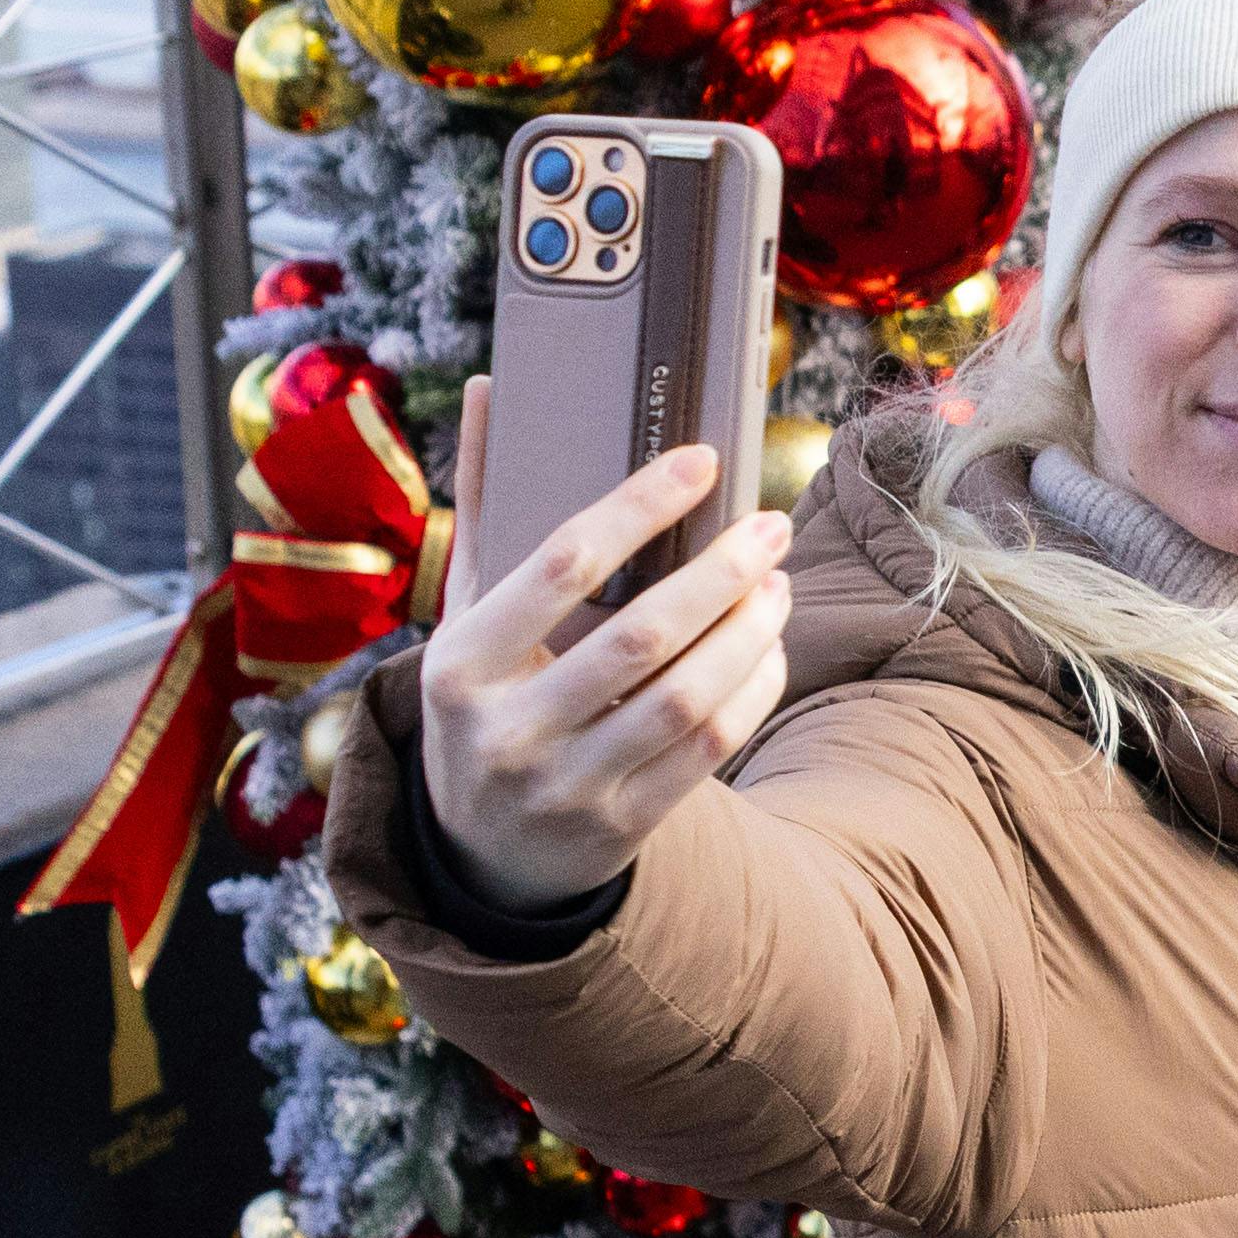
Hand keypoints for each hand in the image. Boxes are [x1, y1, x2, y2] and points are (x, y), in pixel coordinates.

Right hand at [412, 396, 798, 907]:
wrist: (478, 850)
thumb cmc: (483, 698)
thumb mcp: (467, 613)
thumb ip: (483, 504)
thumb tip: (489, 387)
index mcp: (461, 662)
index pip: (562, 562)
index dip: (640, 505)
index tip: (704, 461)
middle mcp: (508, 728)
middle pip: (640, 635)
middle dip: (720, 572)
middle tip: (771, 527)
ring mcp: (565, 783)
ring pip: (685, 698)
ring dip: (749, 633)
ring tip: (777, 583)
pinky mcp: (620, 825)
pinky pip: (708, 750)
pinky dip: (752, 691)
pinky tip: (769, 647)